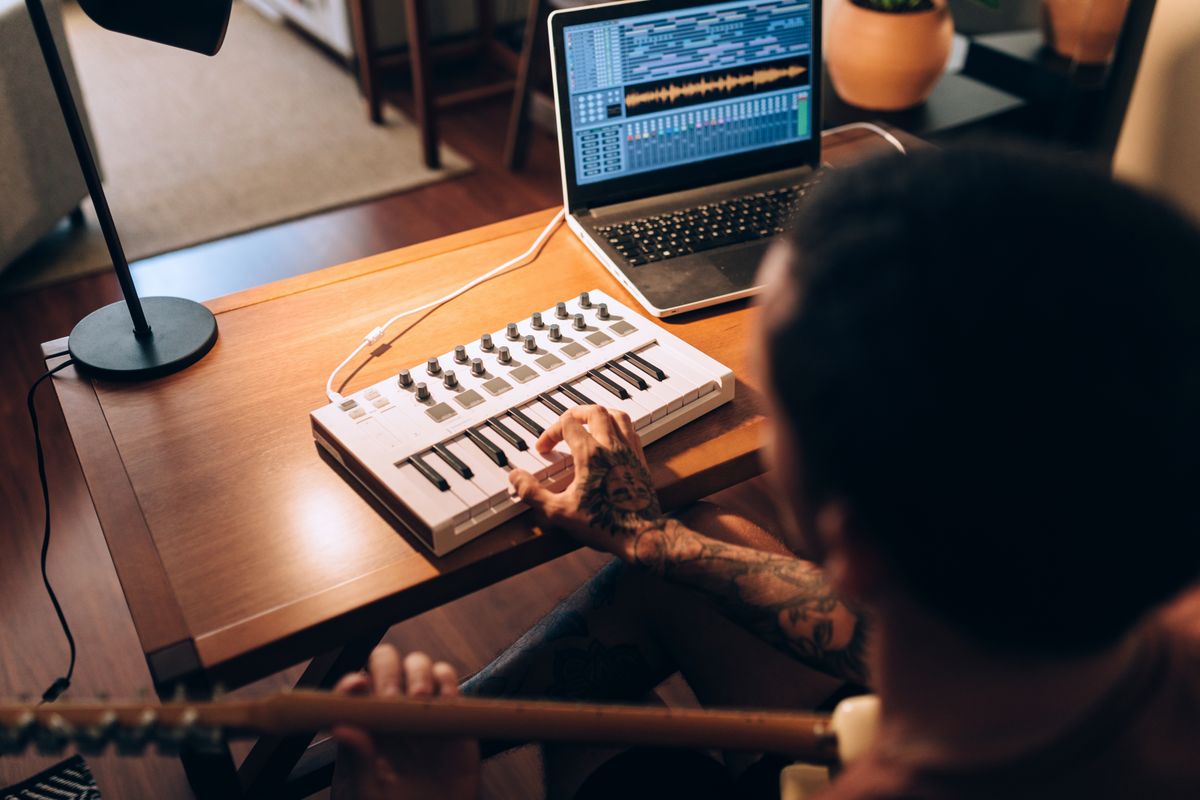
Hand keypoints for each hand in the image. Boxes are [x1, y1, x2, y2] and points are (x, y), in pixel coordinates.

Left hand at [331, 645, 479, 799]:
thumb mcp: (373, 790)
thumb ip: (358, 759)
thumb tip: (340, 727)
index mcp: (366, 724)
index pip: (353, 689)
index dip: (353, 682)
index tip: (358, 687)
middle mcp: (392, 708)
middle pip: (384, 663)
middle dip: (387, 670)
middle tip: (392, 697)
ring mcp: (422, 704)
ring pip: (417, 663)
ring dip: (418, 672)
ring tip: (421, 698)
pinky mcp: (451, 708)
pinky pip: (447, 678)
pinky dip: (446, 678)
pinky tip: (444, 698)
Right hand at [508, 405, 664, 559]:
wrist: (641, 535)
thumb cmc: (604, 524)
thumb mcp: (559, 512)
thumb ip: (533, 493)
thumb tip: (516, 477)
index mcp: (590, 454)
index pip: (568, 424)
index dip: (550, 432)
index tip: (544, 448)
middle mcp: (612, 447)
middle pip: (595, 412)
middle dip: (575, 414)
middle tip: (565, 424)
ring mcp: (629, 452)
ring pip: (618, 416)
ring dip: (600, 415)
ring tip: (588, 423)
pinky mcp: (641, 461)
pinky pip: (632, 432)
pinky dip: (619, 427)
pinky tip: (613, 439)